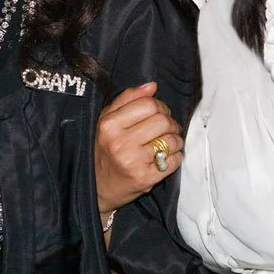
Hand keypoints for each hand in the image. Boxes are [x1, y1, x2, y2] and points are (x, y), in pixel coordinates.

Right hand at [95, 82, 183, 214]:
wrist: (97, 187)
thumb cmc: (104, 150)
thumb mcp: (107, 121)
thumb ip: (128, 99)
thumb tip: (152, 86)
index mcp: (109, 125)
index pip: (149, 104)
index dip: (159, 106)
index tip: (158, 113)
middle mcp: (120, 143)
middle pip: (163, 121)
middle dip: (170, 123)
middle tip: (166, 128)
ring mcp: (133, 162)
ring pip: (171, 140)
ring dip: (176, 140)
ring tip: (168, 143)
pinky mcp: (145, 179)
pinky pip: (174, 161)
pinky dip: (176, 157)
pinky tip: (167, 157)